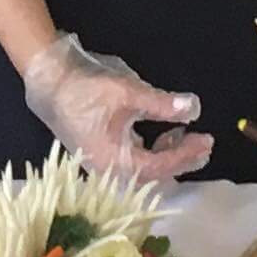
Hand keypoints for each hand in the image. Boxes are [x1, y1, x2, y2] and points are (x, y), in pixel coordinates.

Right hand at [17, 34, 208, 183]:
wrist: (50, 81)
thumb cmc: (87, 88)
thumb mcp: (129, 92)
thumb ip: (163, 104)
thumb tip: (195, 109)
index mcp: (115, 162)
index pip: (161, 167)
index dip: (187, 155)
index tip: (206, 140)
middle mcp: (110, 170)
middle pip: (156, 176)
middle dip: (182, 160)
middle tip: (204, 142)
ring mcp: (105, 164)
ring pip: (147, 171)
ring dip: (170, 156)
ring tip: (184, 134)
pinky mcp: (104, 154)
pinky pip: (136, 162)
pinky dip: (154, 151)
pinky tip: (163, 133)